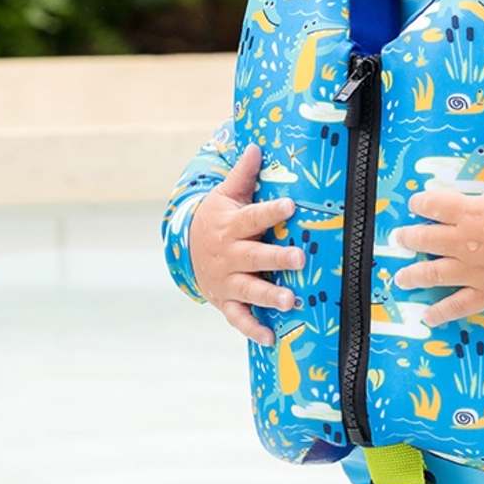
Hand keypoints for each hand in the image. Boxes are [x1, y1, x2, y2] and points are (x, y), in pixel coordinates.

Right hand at [188, 142, 304, 344]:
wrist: (184, 248)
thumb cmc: (216, 217)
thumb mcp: (225, 195)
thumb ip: (243, 174)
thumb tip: (255, 145)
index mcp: (232, 225)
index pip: (254, 217)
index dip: (272, 211)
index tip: (291, 206)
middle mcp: (229, 254)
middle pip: (254, 256)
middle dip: (276, 257)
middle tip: (299, 258)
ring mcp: (226, 280)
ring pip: (248, 288)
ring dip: (268, 295)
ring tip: (290, 300)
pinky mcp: (225, 300)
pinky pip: (238, 317)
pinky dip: (253, 329)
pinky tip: (271, 338)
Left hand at [391, 118, 483, 326]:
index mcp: (470, 211)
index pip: (434, 204)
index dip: (421, 203)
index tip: (414, 203)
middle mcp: (464, 241)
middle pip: (426, 238)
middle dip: (409, 238)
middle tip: (399, 238)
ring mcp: (472, 270)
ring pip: (434, 273)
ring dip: (414, 275)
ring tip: (401, 278)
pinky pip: (457, 305)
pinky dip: (440, 313)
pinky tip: (426, 318)